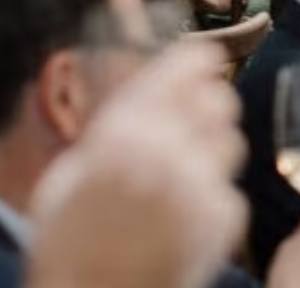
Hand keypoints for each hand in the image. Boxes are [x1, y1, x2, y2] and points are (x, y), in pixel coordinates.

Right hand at [26, 43, 245, 287]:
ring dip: (210, 151)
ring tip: (179, 176)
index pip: (185, 67)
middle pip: (220, 99)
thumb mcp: (69, 173)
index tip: (203, 56)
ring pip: (232, 141)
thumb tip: (148, 93)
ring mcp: (202, 186)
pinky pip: (227, 189)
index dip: (197, 58)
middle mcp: (170, 152)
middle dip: (205, 107)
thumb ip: (114, 128)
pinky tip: (180, 217)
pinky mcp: (224, 219)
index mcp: (125, 133)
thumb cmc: (67, 243)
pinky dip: (209, 197)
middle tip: (187, 123)